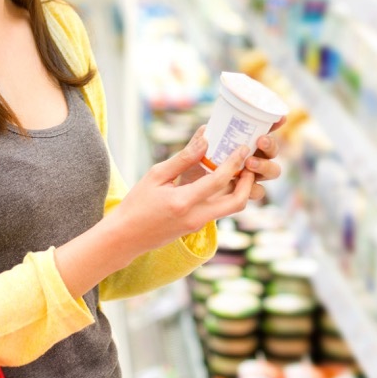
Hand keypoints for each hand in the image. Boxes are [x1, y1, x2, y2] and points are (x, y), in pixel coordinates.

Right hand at [108, 129, 255, 257]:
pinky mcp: (197, 227)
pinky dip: (226, 194)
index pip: (219, 180)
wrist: (126, 237)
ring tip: (240, 169)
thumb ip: (183, 158)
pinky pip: (220, 210)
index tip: (243, 147)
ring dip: (241, 189)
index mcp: (184, 202)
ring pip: (232, 208)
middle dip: (249, 182)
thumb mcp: (156, 175)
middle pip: (238, 202)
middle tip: (250, 163)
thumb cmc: (137, 203)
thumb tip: (205, 140)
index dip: (234, 162)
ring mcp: (198, 225)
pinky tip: (222, 179)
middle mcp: (196, 217)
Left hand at [175, 118, 284, 201]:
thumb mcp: (189, 153)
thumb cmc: (190, 168)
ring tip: (249, 163)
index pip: (262, 130)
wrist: (182, 195)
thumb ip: (195, 145)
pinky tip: (243, 183)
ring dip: (265, 165)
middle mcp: (251, 157)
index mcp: (242, 142)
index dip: (274, 123)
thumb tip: (206, 133)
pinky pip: (259, 191)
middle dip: (271, 145)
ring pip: (272, 170)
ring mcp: (251, 176)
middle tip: (260, 141)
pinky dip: (254, 187)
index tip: (280, 118)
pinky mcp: (246, 193)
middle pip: (272, 151)